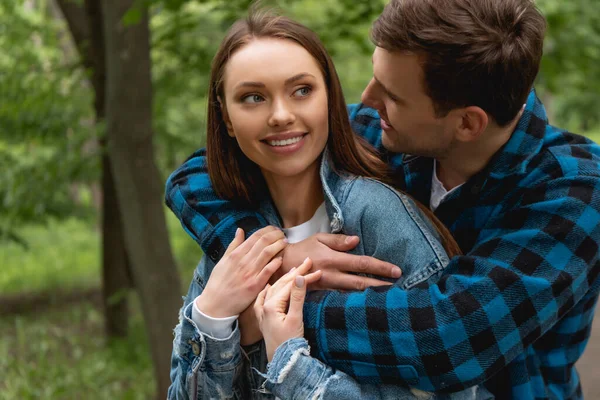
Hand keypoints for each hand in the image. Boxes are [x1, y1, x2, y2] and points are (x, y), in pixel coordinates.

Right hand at [196, 226, 286, 317]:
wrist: (215, 304)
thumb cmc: (218, 283)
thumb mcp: (222, 261)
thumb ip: (233, 245)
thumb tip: (240, 230)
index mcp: (235, 254)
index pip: (255, 236)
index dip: (267, 230)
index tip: (274, 229)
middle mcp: (243, 261)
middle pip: (263, 242)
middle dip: (275, 235)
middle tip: (282, 233)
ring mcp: (250, 273)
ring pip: (267, 253)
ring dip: (278, 245)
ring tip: (285, 242)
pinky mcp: (255, 285)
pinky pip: (268, 270)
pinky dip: (276, 262)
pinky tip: (281, 258)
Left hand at [240, 259, 322, 345]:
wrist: (282, 362)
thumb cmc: (290, 343)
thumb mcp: (296, 318)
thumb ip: (297, 297)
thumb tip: (300, 277)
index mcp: (271, 305)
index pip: (290, 285)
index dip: (304, 276)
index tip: (316, 269)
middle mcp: (264, 306)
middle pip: (281, 284)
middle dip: (295, 273)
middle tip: (307, 263)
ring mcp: (262, 312)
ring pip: (273, 289)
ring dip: (284, 279)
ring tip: (294, 270)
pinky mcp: (264, 319)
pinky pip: (263, 299)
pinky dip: (268, 290)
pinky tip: (268, 286)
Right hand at [281, 233, 400, 290]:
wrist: (283, 266)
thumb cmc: (303, 249)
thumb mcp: (319, 239)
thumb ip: (338, 241)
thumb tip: (356, 240)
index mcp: (333, 259)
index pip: (362, 264)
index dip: (380, 267)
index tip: (396, 271)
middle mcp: (333, 274)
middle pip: (362, 282)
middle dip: (381, 285)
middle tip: (398, 286)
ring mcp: (329, 286)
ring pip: (354, 292)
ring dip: (371, 294)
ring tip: (388, 295)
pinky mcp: (325, 293)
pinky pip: (344, 297)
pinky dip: (357, 299)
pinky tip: (368, 300)